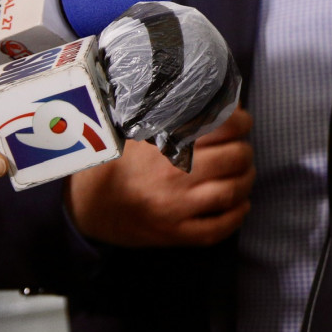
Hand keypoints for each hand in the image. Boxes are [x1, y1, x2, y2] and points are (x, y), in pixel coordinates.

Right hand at [66, 107, 254, 246]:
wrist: (85, 205)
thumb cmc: (120, 161)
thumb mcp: (141, 129)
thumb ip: (175, 114)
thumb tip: (217, 97)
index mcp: (167, 143)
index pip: (224, 126)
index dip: (242, 122)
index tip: (242, 123)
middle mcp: (173, 175)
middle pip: (235, 158)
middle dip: (244, 151)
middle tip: (240, 150)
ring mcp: (174, 207)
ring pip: (232, 192)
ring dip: (246, 181)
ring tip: (243, 174)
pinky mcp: (173, 234)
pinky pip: (217, 229)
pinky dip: (237, 215)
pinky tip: (240, 204)